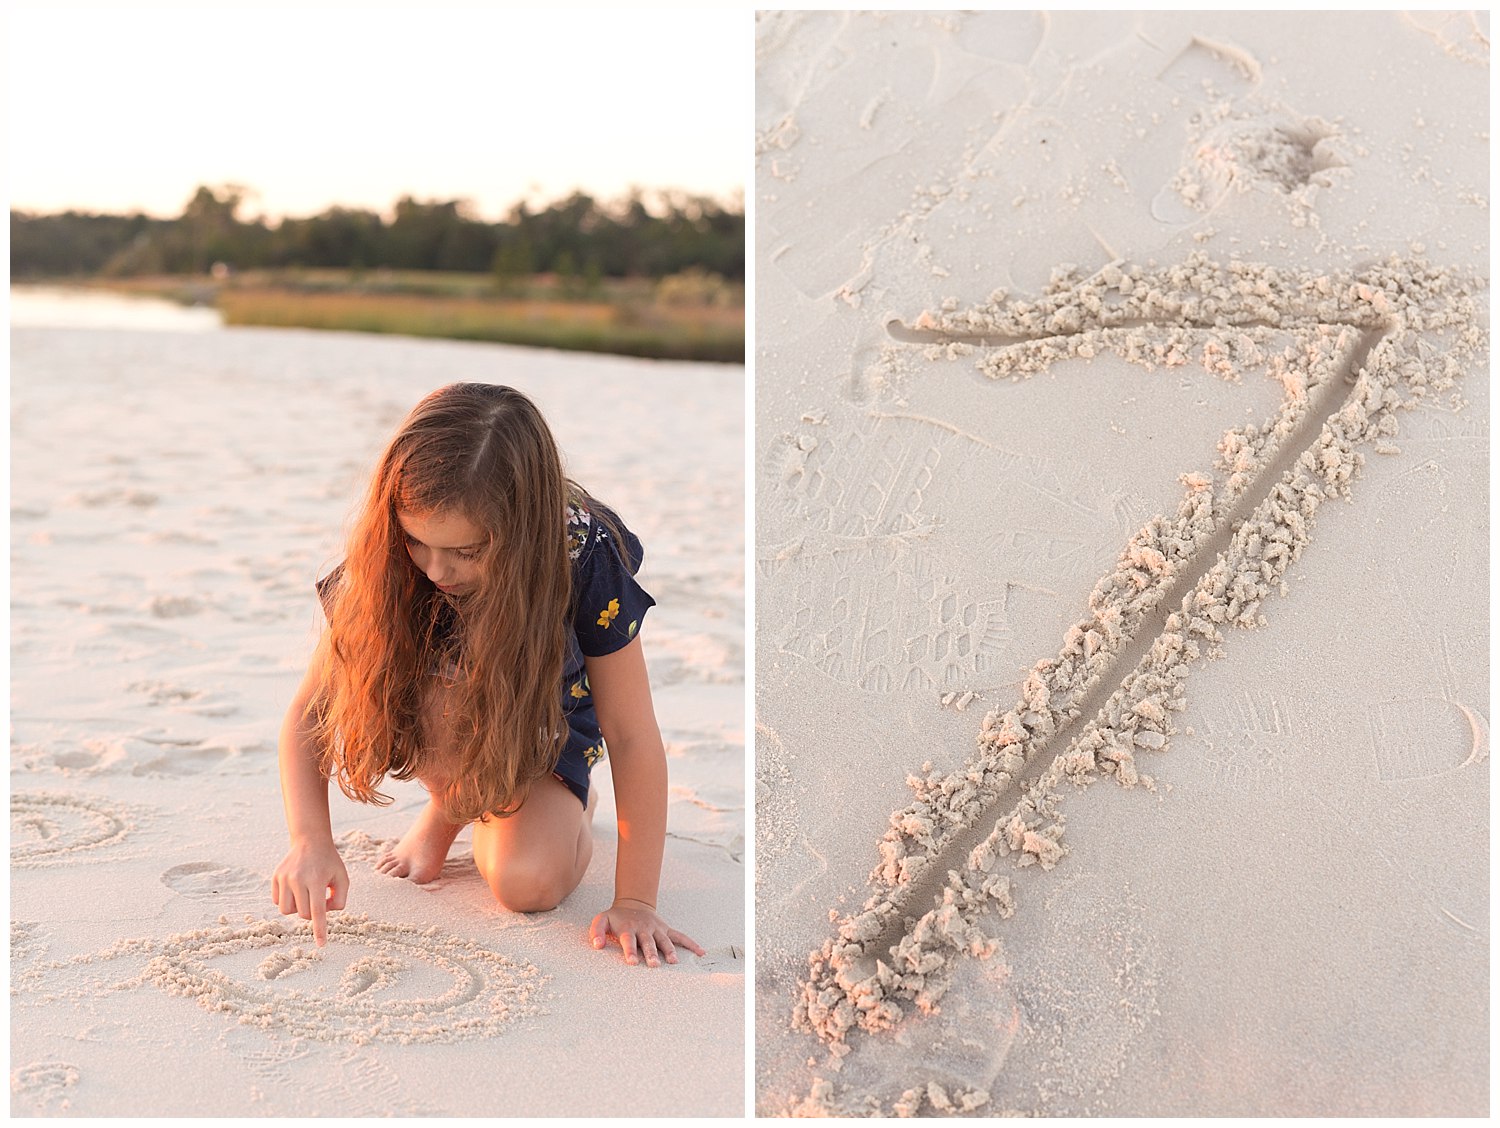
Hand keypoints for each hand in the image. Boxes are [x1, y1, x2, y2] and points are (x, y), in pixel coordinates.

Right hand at [271, 837, 348, 945]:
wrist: (310, 841)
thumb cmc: (329, 862)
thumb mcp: (343, 878)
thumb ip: (340, 900)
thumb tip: (324, 914)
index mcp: (316, 880)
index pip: (317, 912)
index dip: (320, 930)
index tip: (321, 944)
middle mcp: (298, 879)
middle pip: (303, 914)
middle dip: (312, 913)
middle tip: (318, 897)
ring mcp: (284, 878)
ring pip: (287, 911)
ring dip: (297, 908)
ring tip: (305, 894)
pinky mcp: (276, 877)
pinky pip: (277, 902)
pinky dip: (287, 901)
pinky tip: (295, 889)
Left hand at [589, 898, 705, 966]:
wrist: (632, 903)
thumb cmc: (616, 917)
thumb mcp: (602, 920)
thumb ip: (596, 932)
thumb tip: (597, 945)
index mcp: (628, 929)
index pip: (629, 941)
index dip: (630, 951)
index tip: (633, 962)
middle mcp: (644, 929)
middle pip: (648, 942)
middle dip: (651, 953)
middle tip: (654, 965)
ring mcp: (657, 929)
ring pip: (665, 940)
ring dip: (669, 950)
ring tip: (673, 961)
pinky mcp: (666, 930)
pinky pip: (680, 936)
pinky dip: (691, 943)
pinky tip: (700, 952)